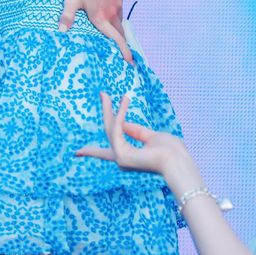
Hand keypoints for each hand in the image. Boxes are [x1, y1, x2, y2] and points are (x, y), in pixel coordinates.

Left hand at [59, 0, 133, 63]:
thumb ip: (67, 15)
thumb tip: (60, 32)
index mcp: (100, 18)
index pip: (116, 39)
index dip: (124, 52)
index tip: (130, 62)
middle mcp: (112, 13)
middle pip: (120, 33)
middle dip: (123, 44)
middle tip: (124, 53)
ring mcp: (117, 3)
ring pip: (119, 20)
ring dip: (118, 29)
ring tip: (114, 34)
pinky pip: (119, 8)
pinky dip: (115, 14)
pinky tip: (109, 11)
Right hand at [75, 91, 196, 183]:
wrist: (177, 160)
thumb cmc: (170, 150)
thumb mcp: (151, 136)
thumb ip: (136, 130)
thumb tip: (123, 121)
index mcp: (129, 156)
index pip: (106, 153)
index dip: (92, 151)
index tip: (78, 152)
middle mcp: (122, 158)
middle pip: (109, 131)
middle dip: (106, 112)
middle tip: (102, 94)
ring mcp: (121, 157)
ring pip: (111, 128)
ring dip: (109, 109)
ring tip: (106, 94)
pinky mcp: (121, 154)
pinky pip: (117, 129)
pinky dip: (120, 114)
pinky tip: (124, 101)